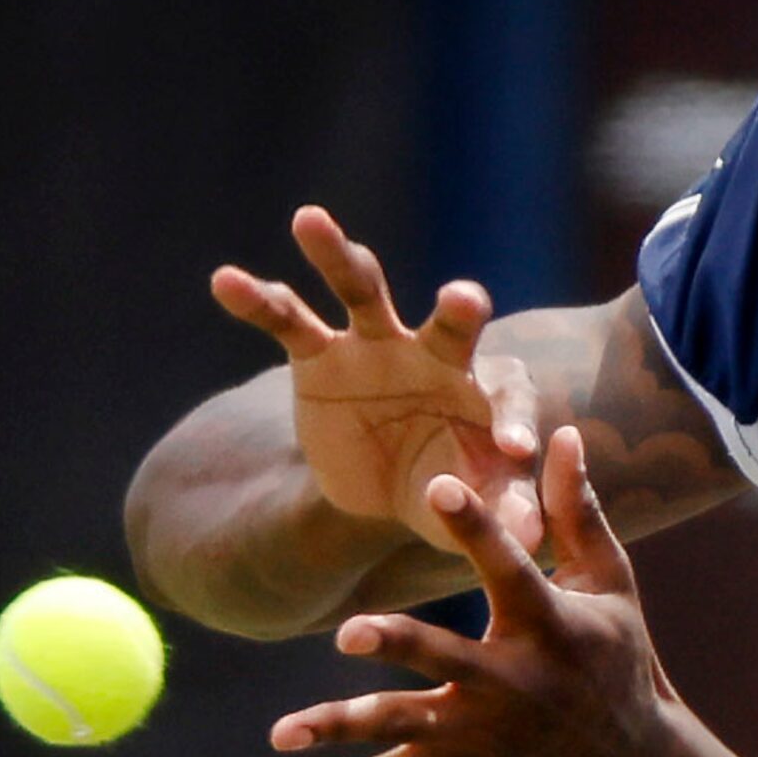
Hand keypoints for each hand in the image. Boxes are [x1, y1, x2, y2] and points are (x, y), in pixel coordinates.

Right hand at [212, 204, 543, 553]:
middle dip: (459, 311)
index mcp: (485, 390)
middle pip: (453, 323)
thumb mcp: (476, 504)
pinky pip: (288, 319)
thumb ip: (501, 507)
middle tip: (466, 298)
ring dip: (338, 255)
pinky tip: (224, 280)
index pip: (509, 394)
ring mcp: (375, 346)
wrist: (386, 487)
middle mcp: (436, 354)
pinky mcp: (320, 355)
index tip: (513, 449)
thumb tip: (532, 537)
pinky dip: (258, 300)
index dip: (513, 419)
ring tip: (308, 220)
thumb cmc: (451, 488)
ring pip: (363, 290)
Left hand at [259, 429, 682, 756]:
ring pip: (402, 729)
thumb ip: (577, 512)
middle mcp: (512, 682)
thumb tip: (563, 434)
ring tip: (283, 732)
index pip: (510, 569)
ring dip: (341, 728)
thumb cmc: (619, 658)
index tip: (437, 485)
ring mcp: (480, 733)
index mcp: (549, 626)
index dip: (476, 526)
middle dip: (398, 647)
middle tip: (348, 632)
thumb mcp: (609, 584)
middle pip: (445, 660)